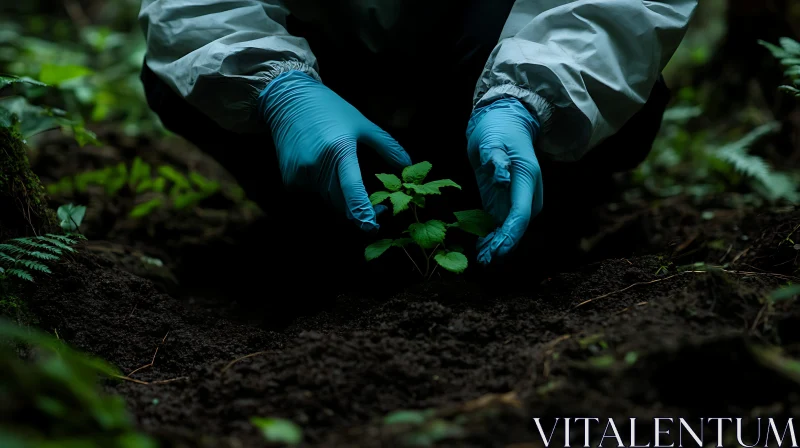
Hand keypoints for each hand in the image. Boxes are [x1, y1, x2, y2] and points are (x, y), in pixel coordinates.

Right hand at [258, 70, 410, 231]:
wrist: (290, 100)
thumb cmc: (331, 110)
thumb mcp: (362, 124)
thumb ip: (387, 147)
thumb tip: (409, 165)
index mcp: (339, 150)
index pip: (352, 188)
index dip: (362, 210)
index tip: (371, 226)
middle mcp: (317, 165)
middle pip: (342, 202)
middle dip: (358, 210)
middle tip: (375, 209)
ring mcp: (301, 174)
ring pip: (329, 200)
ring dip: (341, 198)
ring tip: (341, 171)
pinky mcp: (290, 180)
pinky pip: (314, 194)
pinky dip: (323, 189)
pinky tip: (320, 165)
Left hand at [466, 97, 542, 264]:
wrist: (503, 122)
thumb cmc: (497, 128)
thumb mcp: (492, 139)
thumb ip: (495, 158)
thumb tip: (502, 177)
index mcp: (527, 178)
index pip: (521, 213)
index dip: (510, 234)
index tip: (498, 249)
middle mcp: (527, 192)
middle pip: (517, 226)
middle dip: (503, 245)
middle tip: (485, 261)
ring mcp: (517, 198)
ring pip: (510, 229)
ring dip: (498, 245)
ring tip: (482, 261)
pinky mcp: (505, 200)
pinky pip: (501, 223)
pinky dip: (493, 237)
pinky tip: (482, 250)